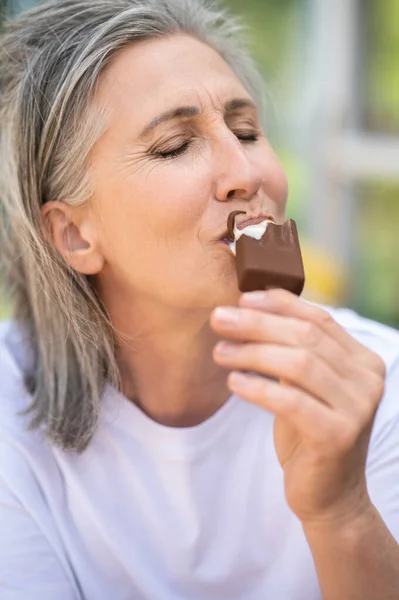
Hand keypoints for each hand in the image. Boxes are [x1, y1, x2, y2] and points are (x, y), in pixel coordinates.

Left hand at [210, 289, 385, 525]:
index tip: (243, 298)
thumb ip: (294, 350)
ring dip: (252, 352)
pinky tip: (233, 382)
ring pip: (299, 363)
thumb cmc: (310, 433)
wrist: (330, 496)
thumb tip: (251, 307)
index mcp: (362, 361)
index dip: (280, 304)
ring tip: (220, 351)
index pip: (320, 319)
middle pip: (306, 337)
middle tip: (219, 319)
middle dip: (257, 324)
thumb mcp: (305, 386)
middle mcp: (367, 380)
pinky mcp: (337, 435)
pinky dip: (258, 387)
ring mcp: (356, 408)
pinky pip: (291, 401)